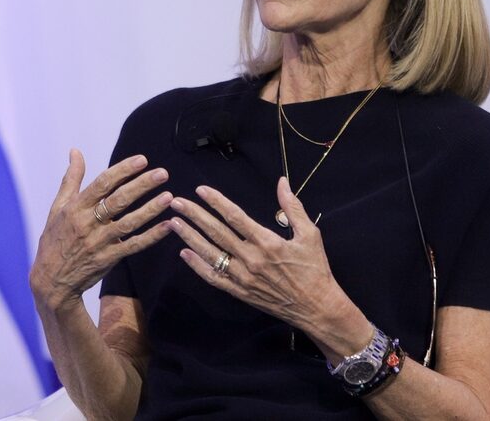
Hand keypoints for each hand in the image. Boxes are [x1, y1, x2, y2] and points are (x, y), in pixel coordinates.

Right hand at [30, 149, 172, 310]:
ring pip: (129, 223)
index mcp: (75, 208)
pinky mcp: (109, 259)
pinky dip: (152, 236)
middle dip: (141, 185)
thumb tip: (75, 151)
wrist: (51, 280)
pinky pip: (134, 246)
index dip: (123, 171)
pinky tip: (168, 225)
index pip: (102, 184)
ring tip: (169, 196)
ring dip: (151, 210)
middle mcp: (88, 224)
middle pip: (118, 201)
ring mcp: (99, 242)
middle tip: (162, 173)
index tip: (142, 160)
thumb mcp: (57, 207)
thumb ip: (71, 179)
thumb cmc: (55, 238)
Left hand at [168, 177, 343, 334]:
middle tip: (176, 202)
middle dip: (194, 215)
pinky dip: (197, 266)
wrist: (315, 307)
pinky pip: (213, 278)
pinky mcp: (240, 292)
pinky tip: (184, 253)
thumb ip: (293, 207)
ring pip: (210, 254)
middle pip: (216, 232)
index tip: (201, 190)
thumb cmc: (314, 269)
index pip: (234, 216)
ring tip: (174, 223)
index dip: (216, 201)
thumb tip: (282, 182)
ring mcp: (242, 277)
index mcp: (267, 242)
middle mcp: (251, 259)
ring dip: (190, 237)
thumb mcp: (310, 234)